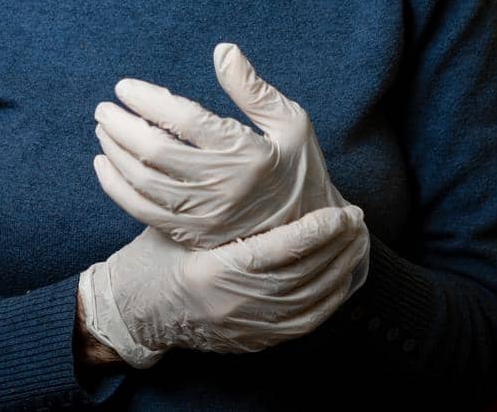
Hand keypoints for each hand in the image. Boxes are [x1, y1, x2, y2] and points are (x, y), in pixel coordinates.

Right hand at [78, 202, 368, 363]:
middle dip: (334, 250)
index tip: (340, 214)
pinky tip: (341, 279)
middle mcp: (231, 305)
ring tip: (356, 244)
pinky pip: (302, 324)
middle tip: (357, 224)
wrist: (139, 311)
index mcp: (210, 272)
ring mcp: (245, 327)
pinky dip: (327, 301)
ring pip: (305, 302)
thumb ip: (208, 200)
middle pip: (299, 280)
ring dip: (337, 271)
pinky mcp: (255, 340)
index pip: (273, 253)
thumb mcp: (175, 224)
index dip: (311, 234)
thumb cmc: (157, 258)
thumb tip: (247, 157)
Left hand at [92, 42, 352, 248]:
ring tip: (104, 129)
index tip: (125, 87)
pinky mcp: (193, 235)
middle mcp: (222, 188)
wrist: (305, 230)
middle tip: (104, 107)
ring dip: (115, 153)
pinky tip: (104, 165)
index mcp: (247, 154)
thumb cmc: (296, 165)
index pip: (185, 121)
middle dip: (121, 126)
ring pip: (143, 183)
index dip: (149, 100)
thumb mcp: (289, 121)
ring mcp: (205, 216)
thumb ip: (252, 88)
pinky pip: (143, 213)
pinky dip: (116, 188)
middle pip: (155, 153)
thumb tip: (222, 50)